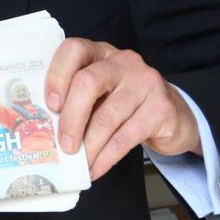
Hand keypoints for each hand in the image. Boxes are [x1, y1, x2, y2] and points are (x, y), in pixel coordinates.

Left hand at [44, 38, 200, 180]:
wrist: (173, 118)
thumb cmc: (126, 105)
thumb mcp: (101, 93)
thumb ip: (77, 99)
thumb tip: (46, 129)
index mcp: (101, 53)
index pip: (74, 50)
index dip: (57, 76)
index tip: (50, 106)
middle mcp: (124, 62)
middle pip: (87, 82)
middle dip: (71, 119)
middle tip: (64, 146)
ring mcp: (145, 82)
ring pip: (106, 117)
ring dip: (88, 146)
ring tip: (78, 164)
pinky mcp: (161, 108)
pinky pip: (125, 138)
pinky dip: (106, 158)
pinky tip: (96, 169)